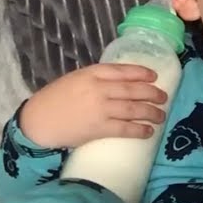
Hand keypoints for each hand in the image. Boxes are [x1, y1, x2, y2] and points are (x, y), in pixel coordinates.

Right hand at [17, 63, 168, 148]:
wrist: (38, 122)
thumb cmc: (55, 100)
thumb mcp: (74, 80)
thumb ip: (96, 79)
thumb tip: (121, 82)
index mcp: (91, 74)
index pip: (123, 70)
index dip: (142, 73)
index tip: (155, 76)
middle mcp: (98, 89)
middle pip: (133, 89)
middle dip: (152, 93)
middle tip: (163, 97)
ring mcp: (100, 109)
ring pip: (134, 109)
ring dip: (151, 112)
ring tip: (161, 115)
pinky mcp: (99, 128)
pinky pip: (126, 128)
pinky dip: (140, 130)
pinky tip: (149, 131)